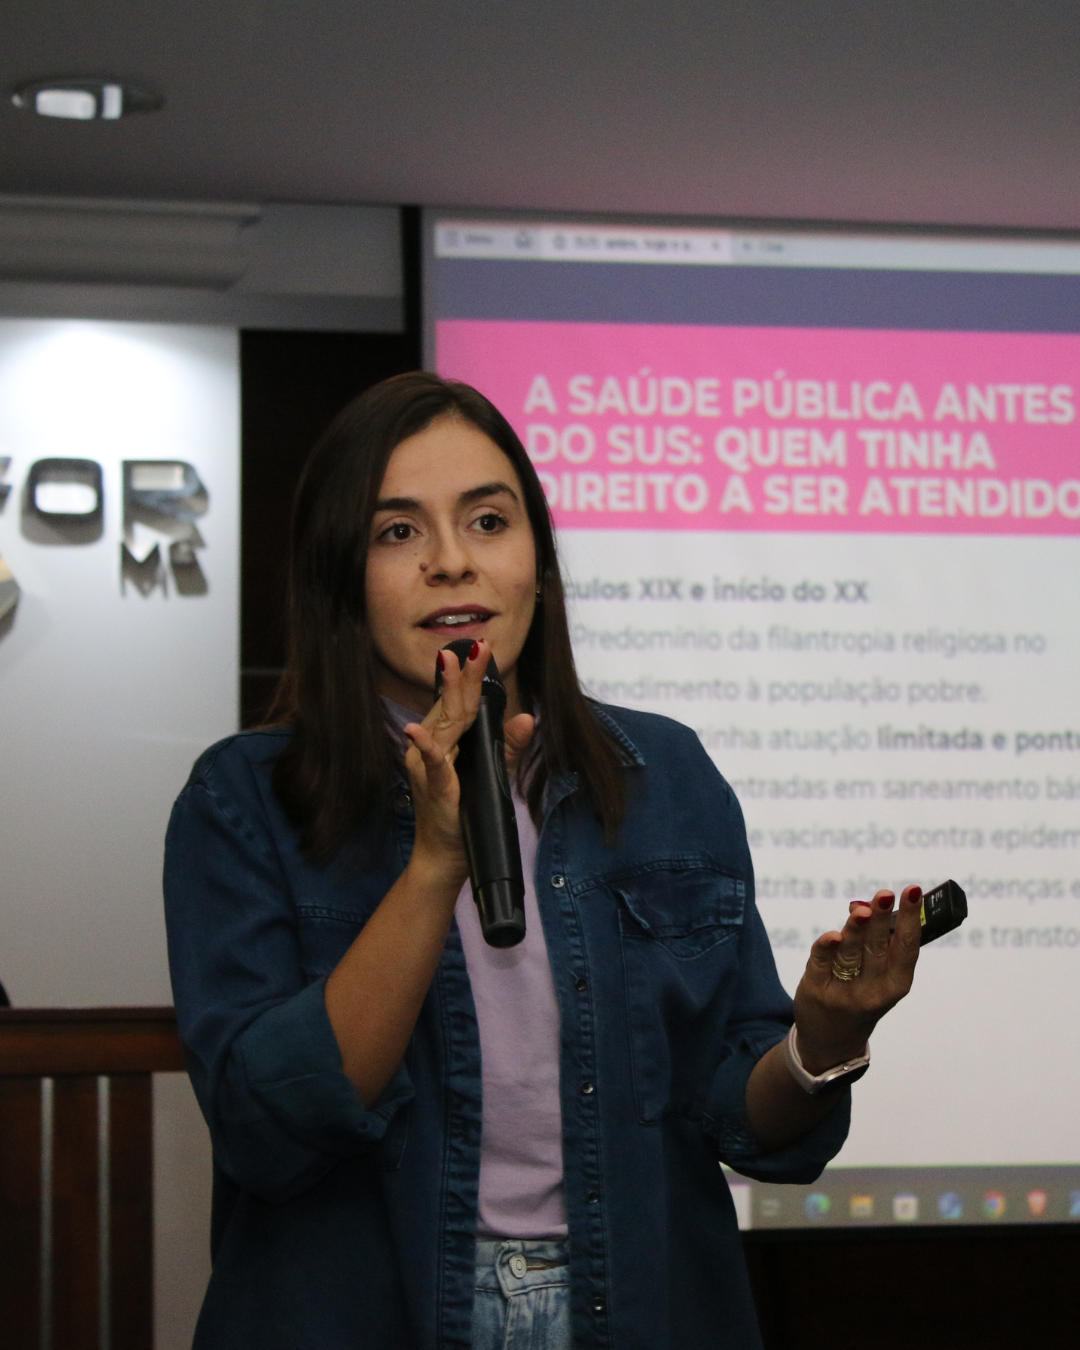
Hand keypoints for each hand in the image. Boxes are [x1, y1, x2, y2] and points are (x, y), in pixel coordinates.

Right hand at [401, 639, 533, 885]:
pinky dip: (425, 747)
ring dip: (447, 694)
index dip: (467, 676)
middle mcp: (432, 749)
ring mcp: (430, 767)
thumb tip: (527, 717)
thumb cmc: (464, 813)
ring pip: (442, 725)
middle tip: (475, 646)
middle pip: (450, 706)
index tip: (478, 647)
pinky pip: (431, 763)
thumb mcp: (492, 774)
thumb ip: (509, 746)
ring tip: (451, 664)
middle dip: (462, 674)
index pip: (457, 703)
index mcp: (445, 742)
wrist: (445, 855)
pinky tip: (417, 732)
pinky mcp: (436, 788)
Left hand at [792, 886, 921, 1074]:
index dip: (911, 918)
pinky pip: (820, 962)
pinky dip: (826, 948)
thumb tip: (866, 905)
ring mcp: (843, 992)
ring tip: (862, 910)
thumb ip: (877, 943)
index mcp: (896, 985)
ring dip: (856, 930)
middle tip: (885, 894)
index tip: (912, 891)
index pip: (907, 947)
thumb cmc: (862, 993)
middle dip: (881, 919)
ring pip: (850, 953)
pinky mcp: (815, 990)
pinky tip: (832, 936)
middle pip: (877, 948)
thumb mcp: (879, 976)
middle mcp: (873, 992)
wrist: (832, 1038)